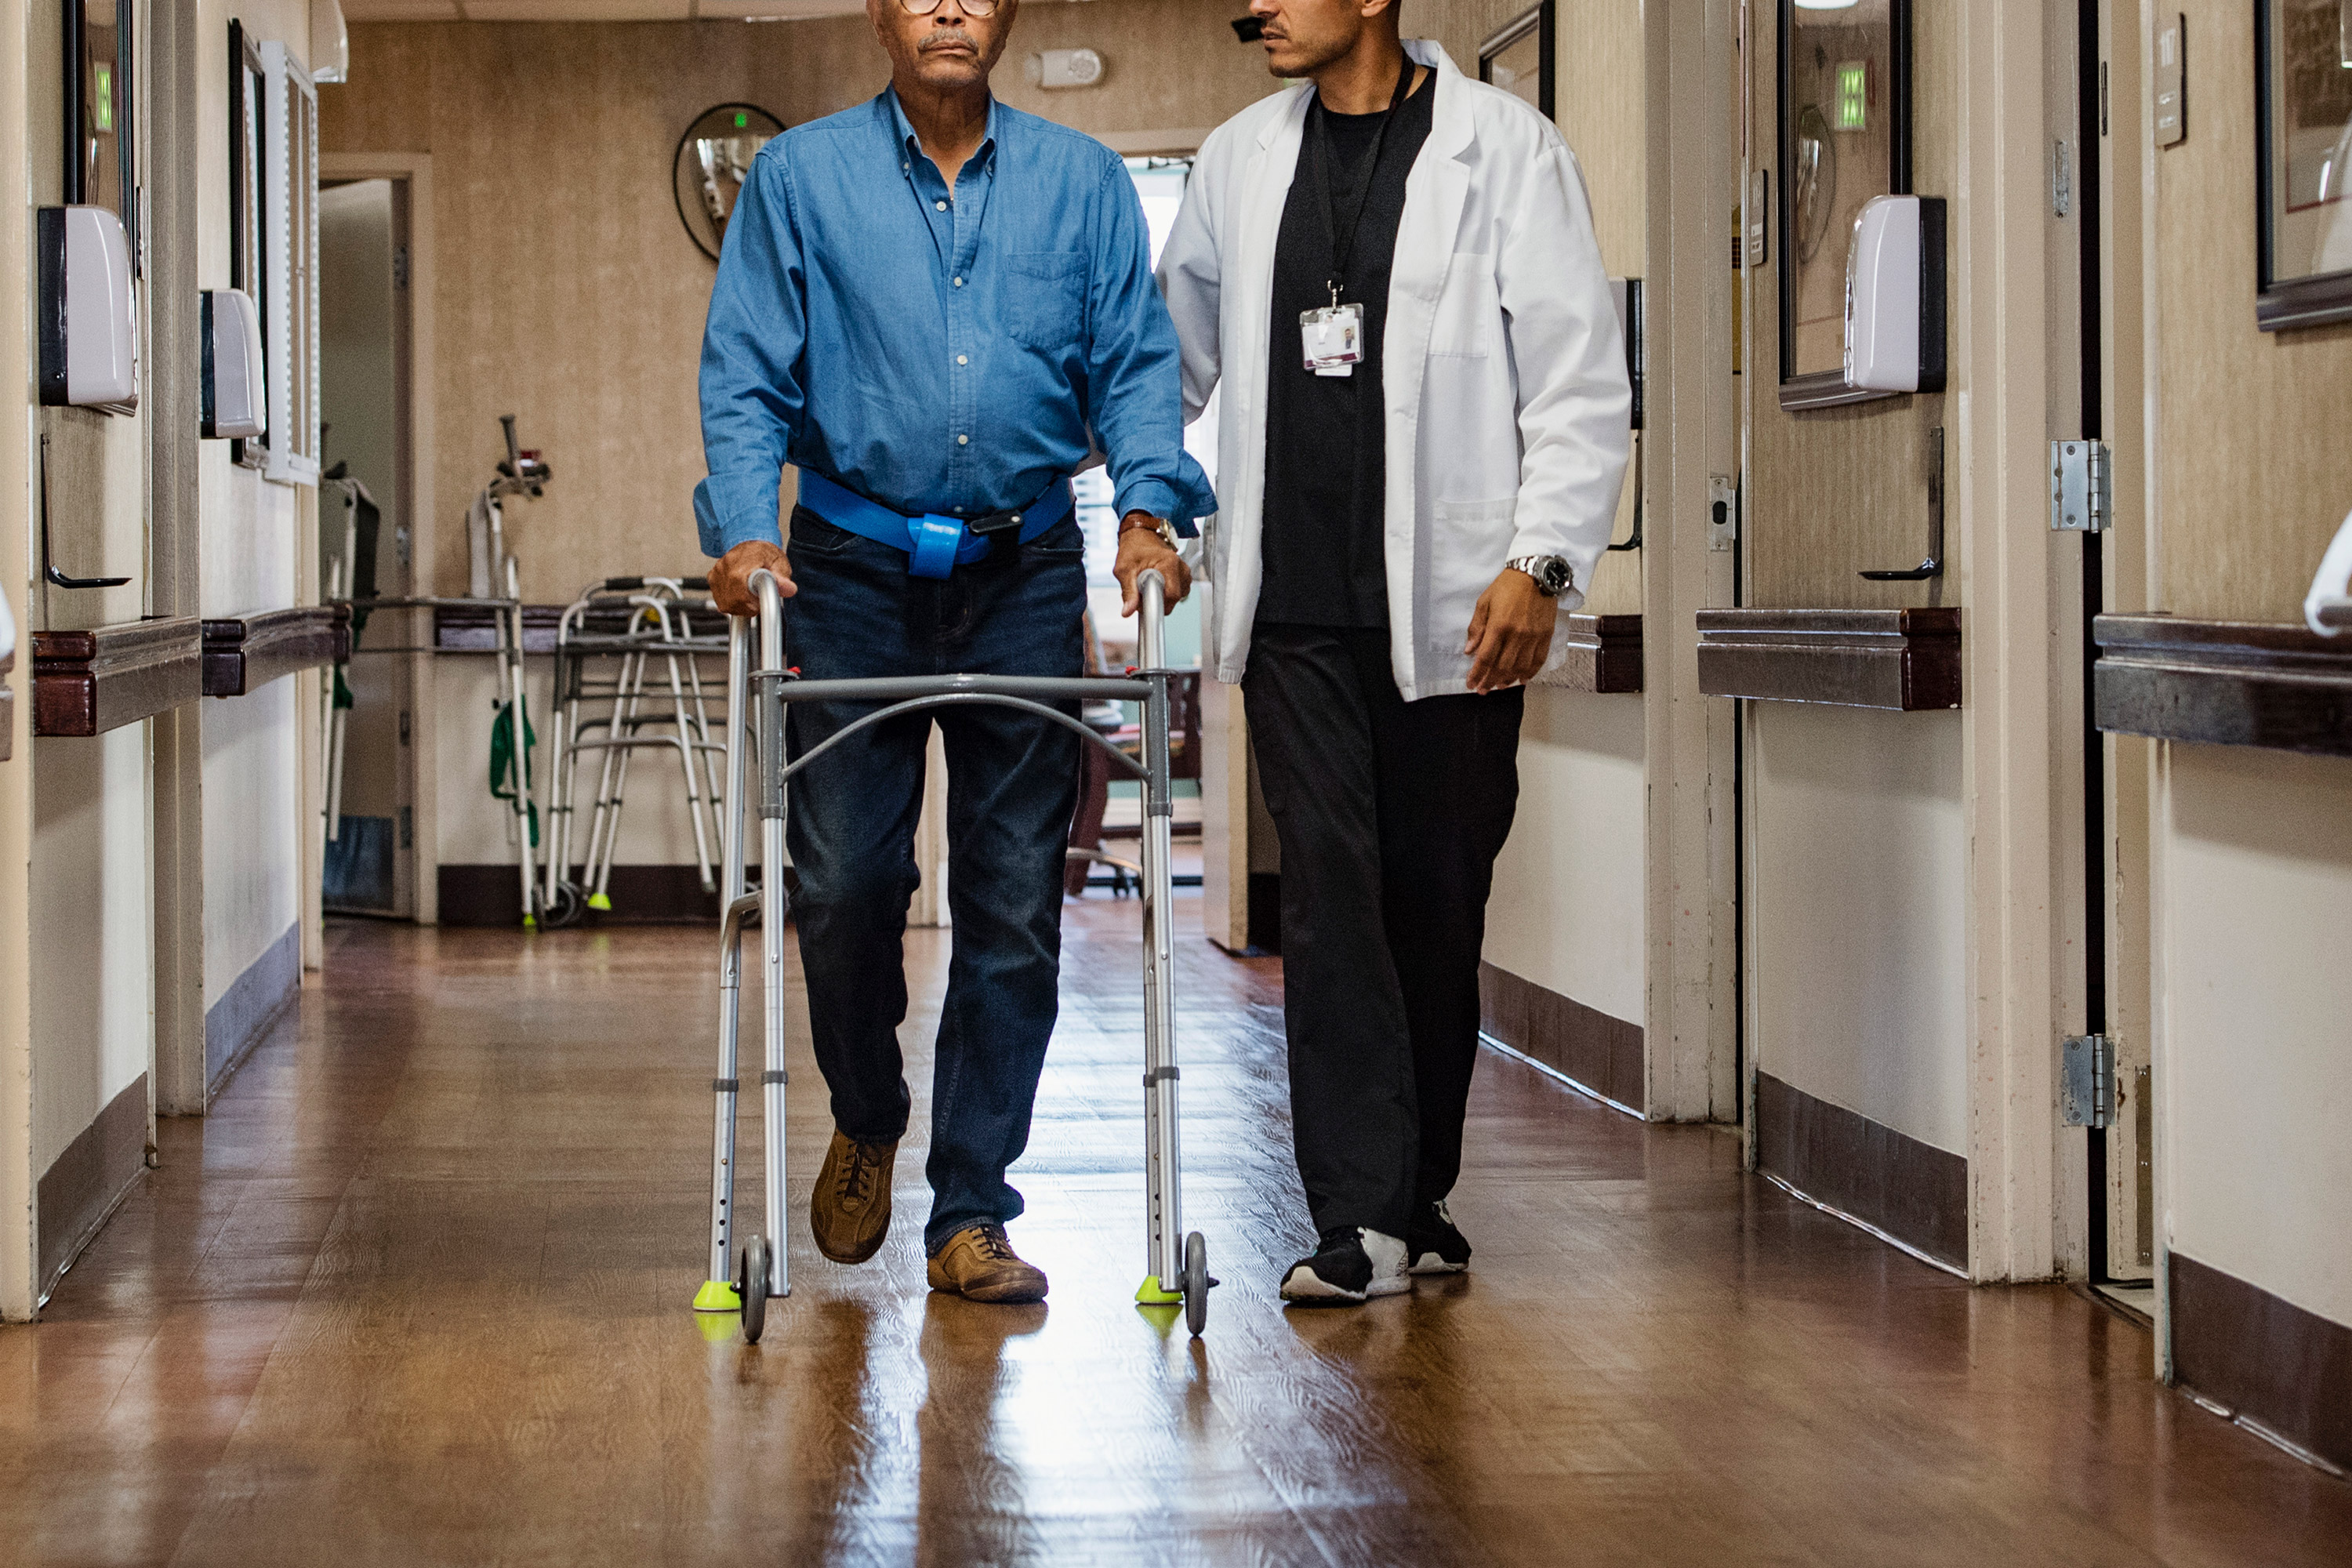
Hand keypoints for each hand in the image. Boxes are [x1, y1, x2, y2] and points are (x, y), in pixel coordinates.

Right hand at [707, 540, 794, 616]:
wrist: (749, 541)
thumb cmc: (764, 552)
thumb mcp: (779, 562)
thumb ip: (783, 577)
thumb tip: (788, 589)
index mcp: (743, 563)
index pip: (745, 595)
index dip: (756, 603)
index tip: (761, 600)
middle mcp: (727, 568)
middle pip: (736, 603)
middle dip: (750, 606)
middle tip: (758, 595)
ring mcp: (718, 574)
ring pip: (728, 605)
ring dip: (741, 605)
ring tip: (750, 593)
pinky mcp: (712, 579)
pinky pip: (722, 602)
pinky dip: (732, 602)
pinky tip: (740, 592)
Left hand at [1114, 514, 1191, 616]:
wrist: (1141, 535)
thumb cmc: (1133, 547)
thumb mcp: (1125, 569)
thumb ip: (1128, 592)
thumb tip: (1128, 611)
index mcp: (1170, 564)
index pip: (1171, 596)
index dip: (1156, 603)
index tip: (1143, 601)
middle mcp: (1181, 568)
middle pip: (1173, 599)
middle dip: (1156, 600)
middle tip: (1141, 591)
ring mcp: (1184, 573)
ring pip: (1174, 598)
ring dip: (1159, 597)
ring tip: (1147, 584)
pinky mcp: (1183, 577)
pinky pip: (1176, 594)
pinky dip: (1164, 593)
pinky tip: (1155, 584)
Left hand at [1463, 566, 1556, 692]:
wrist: (1536, 574)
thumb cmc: (1507, 586)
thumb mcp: (1484, 603)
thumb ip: (1476, 628)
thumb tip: (1470, 650)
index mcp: (1499, 626)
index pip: (1486, 657)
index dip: (1477, 673)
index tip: (1471, 683)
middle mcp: (1517, 634)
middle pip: (1502, 666)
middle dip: (1490, 681)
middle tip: (1483, 689)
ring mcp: (1533, 636)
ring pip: (1520, 667)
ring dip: (1508, 680)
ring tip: (1499, 686)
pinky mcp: (1546, 635)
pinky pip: (1538, 660)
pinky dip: (1530, 673)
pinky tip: (1522, 679)